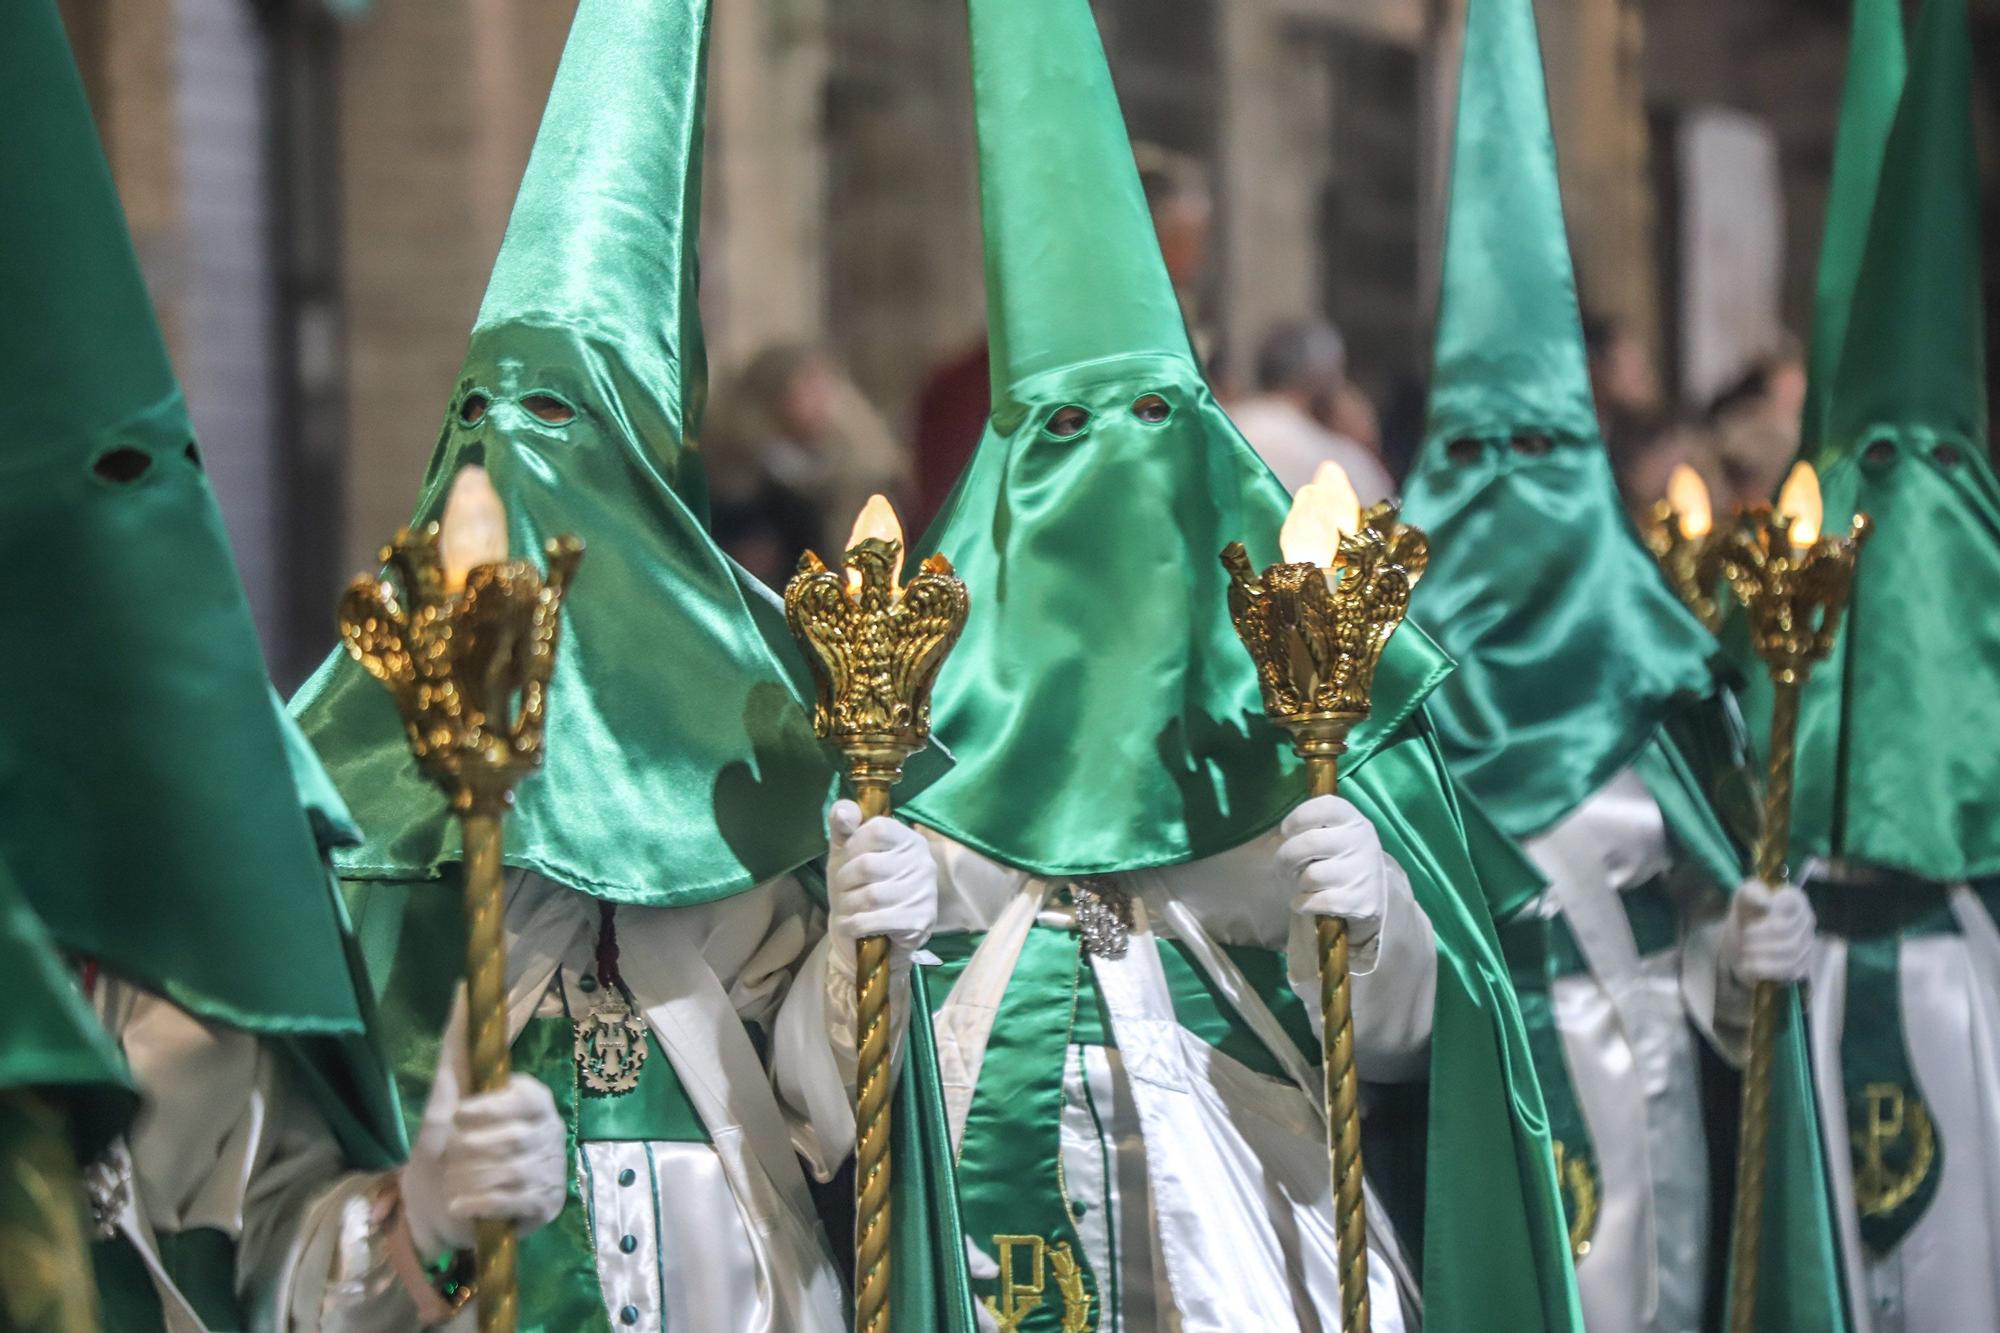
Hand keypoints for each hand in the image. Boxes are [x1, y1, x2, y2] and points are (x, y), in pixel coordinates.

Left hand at [401, 1074, 567, 1256]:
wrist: (439, 1205)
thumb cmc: (448, 1146)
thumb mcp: (446, 1101)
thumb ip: (455, 1056)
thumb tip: (460, 999)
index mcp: (534, 1101)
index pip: (527, 1099)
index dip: (492, 1108)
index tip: (458, 1115)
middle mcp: (550, 1131)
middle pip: (516, 1140)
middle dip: (473, 1151)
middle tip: (450, 1155)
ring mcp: (551, 1169)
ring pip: (514, 1173)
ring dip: (473, 1179)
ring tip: (452, 1183)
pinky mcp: (546, 1203)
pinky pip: (515, 1203)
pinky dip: (481, 1204)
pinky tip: (461, 1205)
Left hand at [827, 799, 937, 963]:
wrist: (873, 937)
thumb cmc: (858, 887)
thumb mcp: (846, 853)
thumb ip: (843, 828)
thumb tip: (842, 811)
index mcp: (910, 840)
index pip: (878, 828)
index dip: (852, 844)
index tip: (845, 858)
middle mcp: (924, 863)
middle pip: (869, 865)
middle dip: (843, 880)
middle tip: (840, 890)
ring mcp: (925, 893)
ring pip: (870, 895)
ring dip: (847, 905)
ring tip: (845, 909)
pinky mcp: (920, 922)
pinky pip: (875, 920)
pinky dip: (854, 925)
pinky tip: (852, 926)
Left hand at [1277, 795, 1389, 948]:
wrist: (1372, 897)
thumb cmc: (1339, 859)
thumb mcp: (1332, 835)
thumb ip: (1307, 829)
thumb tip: (1274, 842)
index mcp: (1353, 820)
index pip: (1326, 806)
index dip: (1298, 817)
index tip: (1287, 831)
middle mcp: (1361, 842)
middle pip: (1310, 843)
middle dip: (1285, 857)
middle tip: (1282, 865)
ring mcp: (1363, 873)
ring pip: (1312, 876)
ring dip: (1299, 883)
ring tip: (1304, 884)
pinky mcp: (1360, 902)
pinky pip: (1317, 901)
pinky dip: (1303, 904)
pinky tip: (1305, 902)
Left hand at [1722, 878, 1815, 983]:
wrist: (1742, 939)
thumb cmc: (1747, 912)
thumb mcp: (1743, 897)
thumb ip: (1751, 893)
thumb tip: (1765, 900)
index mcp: (1795, 899)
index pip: (1794, 901)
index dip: (1776, 907)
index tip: (1759, 912)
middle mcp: (1806, 921)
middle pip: (1788, 930)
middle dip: (1761, 934)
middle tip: (1744, 935)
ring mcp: (1807, 944)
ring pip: (1790, 952)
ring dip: (1762, 952)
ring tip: (1745, 949)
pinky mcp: (1801, 966)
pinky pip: (1789, 970)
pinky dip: (1766, 968)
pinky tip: (1749, 965)